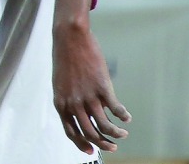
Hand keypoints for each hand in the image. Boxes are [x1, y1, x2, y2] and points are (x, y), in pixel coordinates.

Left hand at [52, 24, 130, 153]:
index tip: (91, 151)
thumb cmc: (65, 58)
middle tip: (112, 147)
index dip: (81, 144)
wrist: (70, 38)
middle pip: (90, 133)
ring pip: (104, 125)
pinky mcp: (102, 87)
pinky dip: (123, 116)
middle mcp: (73, 103)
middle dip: (102, 144)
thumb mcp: (61, 83)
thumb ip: (69, 99)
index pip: (70, 132)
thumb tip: (84, 113)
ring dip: (115, 133)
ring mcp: (88, 96)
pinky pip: (115, 109)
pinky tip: (127, 117)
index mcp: (61, 103)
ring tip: (123, 133)